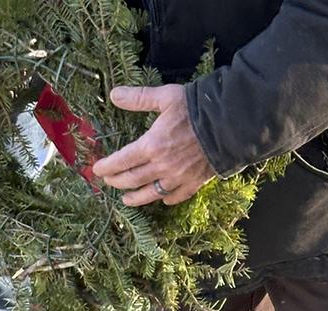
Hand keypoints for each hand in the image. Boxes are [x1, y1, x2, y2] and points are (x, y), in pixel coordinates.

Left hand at [92, 85, 214, 206]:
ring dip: (136, 198)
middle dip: (117, 181)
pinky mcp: (194, 183)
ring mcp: (178, 177)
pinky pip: (177, 196)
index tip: (97, 169)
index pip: (121, 161)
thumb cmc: (196, 108)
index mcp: (151, 146)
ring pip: (151, 193)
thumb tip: (113, 94)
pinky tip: (162, 199)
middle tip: (109, 181)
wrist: (231, 122)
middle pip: (132, 180)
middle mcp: (161, 166)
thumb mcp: (165, 97)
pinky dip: (167, 199)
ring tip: (126, 200)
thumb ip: (138, 98)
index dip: (107, 167)